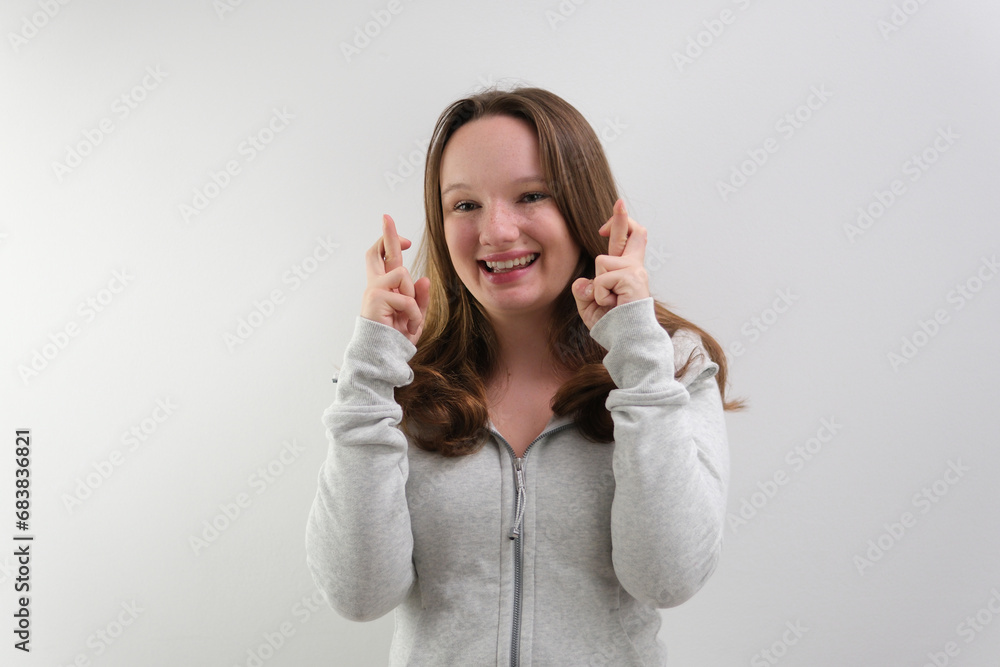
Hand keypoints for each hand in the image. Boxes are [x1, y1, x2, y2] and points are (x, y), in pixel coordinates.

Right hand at [360, 214, 430, 345]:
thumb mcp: (415, 318)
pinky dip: (413, 313)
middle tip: (386, 216)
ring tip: (409, 317)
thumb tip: (424, 278)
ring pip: (402, 274)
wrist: (382, 357)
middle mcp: (377, 286)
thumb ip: (420, 299)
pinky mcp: (376, 298)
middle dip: (386, 233)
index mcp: (385, 288)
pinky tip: (408, 325)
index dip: (393, 245)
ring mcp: (374, 291)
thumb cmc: (395, 340)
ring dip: (413, 296)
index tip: (405, 239)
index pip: (384, 260)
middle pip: (378, 252)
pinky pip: (406, 297)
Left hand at [571, 198, 649, 329]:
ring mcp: (635, 272)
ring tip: (608, 302)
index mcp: (626, 272)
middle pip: (634, 233)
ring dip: (597, 283)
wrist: (628, 342)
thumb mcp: (591, 307)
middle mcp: (634, 268)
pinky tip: (611, 304)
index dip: (618, 228)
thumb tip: (581, 282)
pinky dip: (600, 293)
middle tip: (619, 202)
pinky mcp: (632, 279)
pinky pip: (602, 278)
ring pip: (602, 261)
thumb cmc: (612, 326)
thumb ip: (584, 292)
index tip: (604, 227)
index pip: (628, 242)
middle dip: (622, 218)